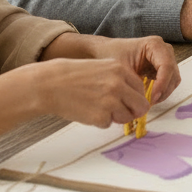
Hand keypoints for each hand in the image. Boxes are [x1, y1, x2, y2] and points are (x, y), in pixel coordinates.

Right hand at [32, 57, 159, 128]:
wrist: (49, 84)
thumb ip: (120, 79)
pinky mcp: (101, 117)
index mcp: (120, 69)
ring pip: (127, 117)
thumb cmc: (73, 76)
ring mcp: (111, 101)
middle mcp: (119, 85)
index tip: (128, 101)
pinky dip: (99, 121)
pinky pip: (108, 124)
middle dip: (133, 111)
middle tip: (120, 111)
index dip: (135, 97)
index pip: (141, 89)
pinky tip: (87, 111)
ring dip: (115, 116)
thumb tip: (136, 97)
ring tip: (97, 107)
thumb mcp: (101, 67)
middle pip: (141, 106)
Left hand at [99, 35, 180, 100]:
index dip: (162, 83)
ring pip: (173, 79)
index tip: (152, 98)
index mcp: (154, 45)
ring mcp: (165, 59)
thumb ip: (134, 83)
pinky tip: (149, 97)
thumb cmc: (111, 55)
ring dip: (163, 92)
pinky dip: (161, 92)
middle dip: (163, 90)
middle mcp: (164, 50)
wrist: (105, 51)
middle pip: (172, 73)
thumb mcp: (120, 68)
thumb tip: (144, 101)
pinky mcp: (162, 68)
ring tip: (148, 101)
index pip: (166, 66)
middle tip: (149, 103)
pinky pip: (168, 82)